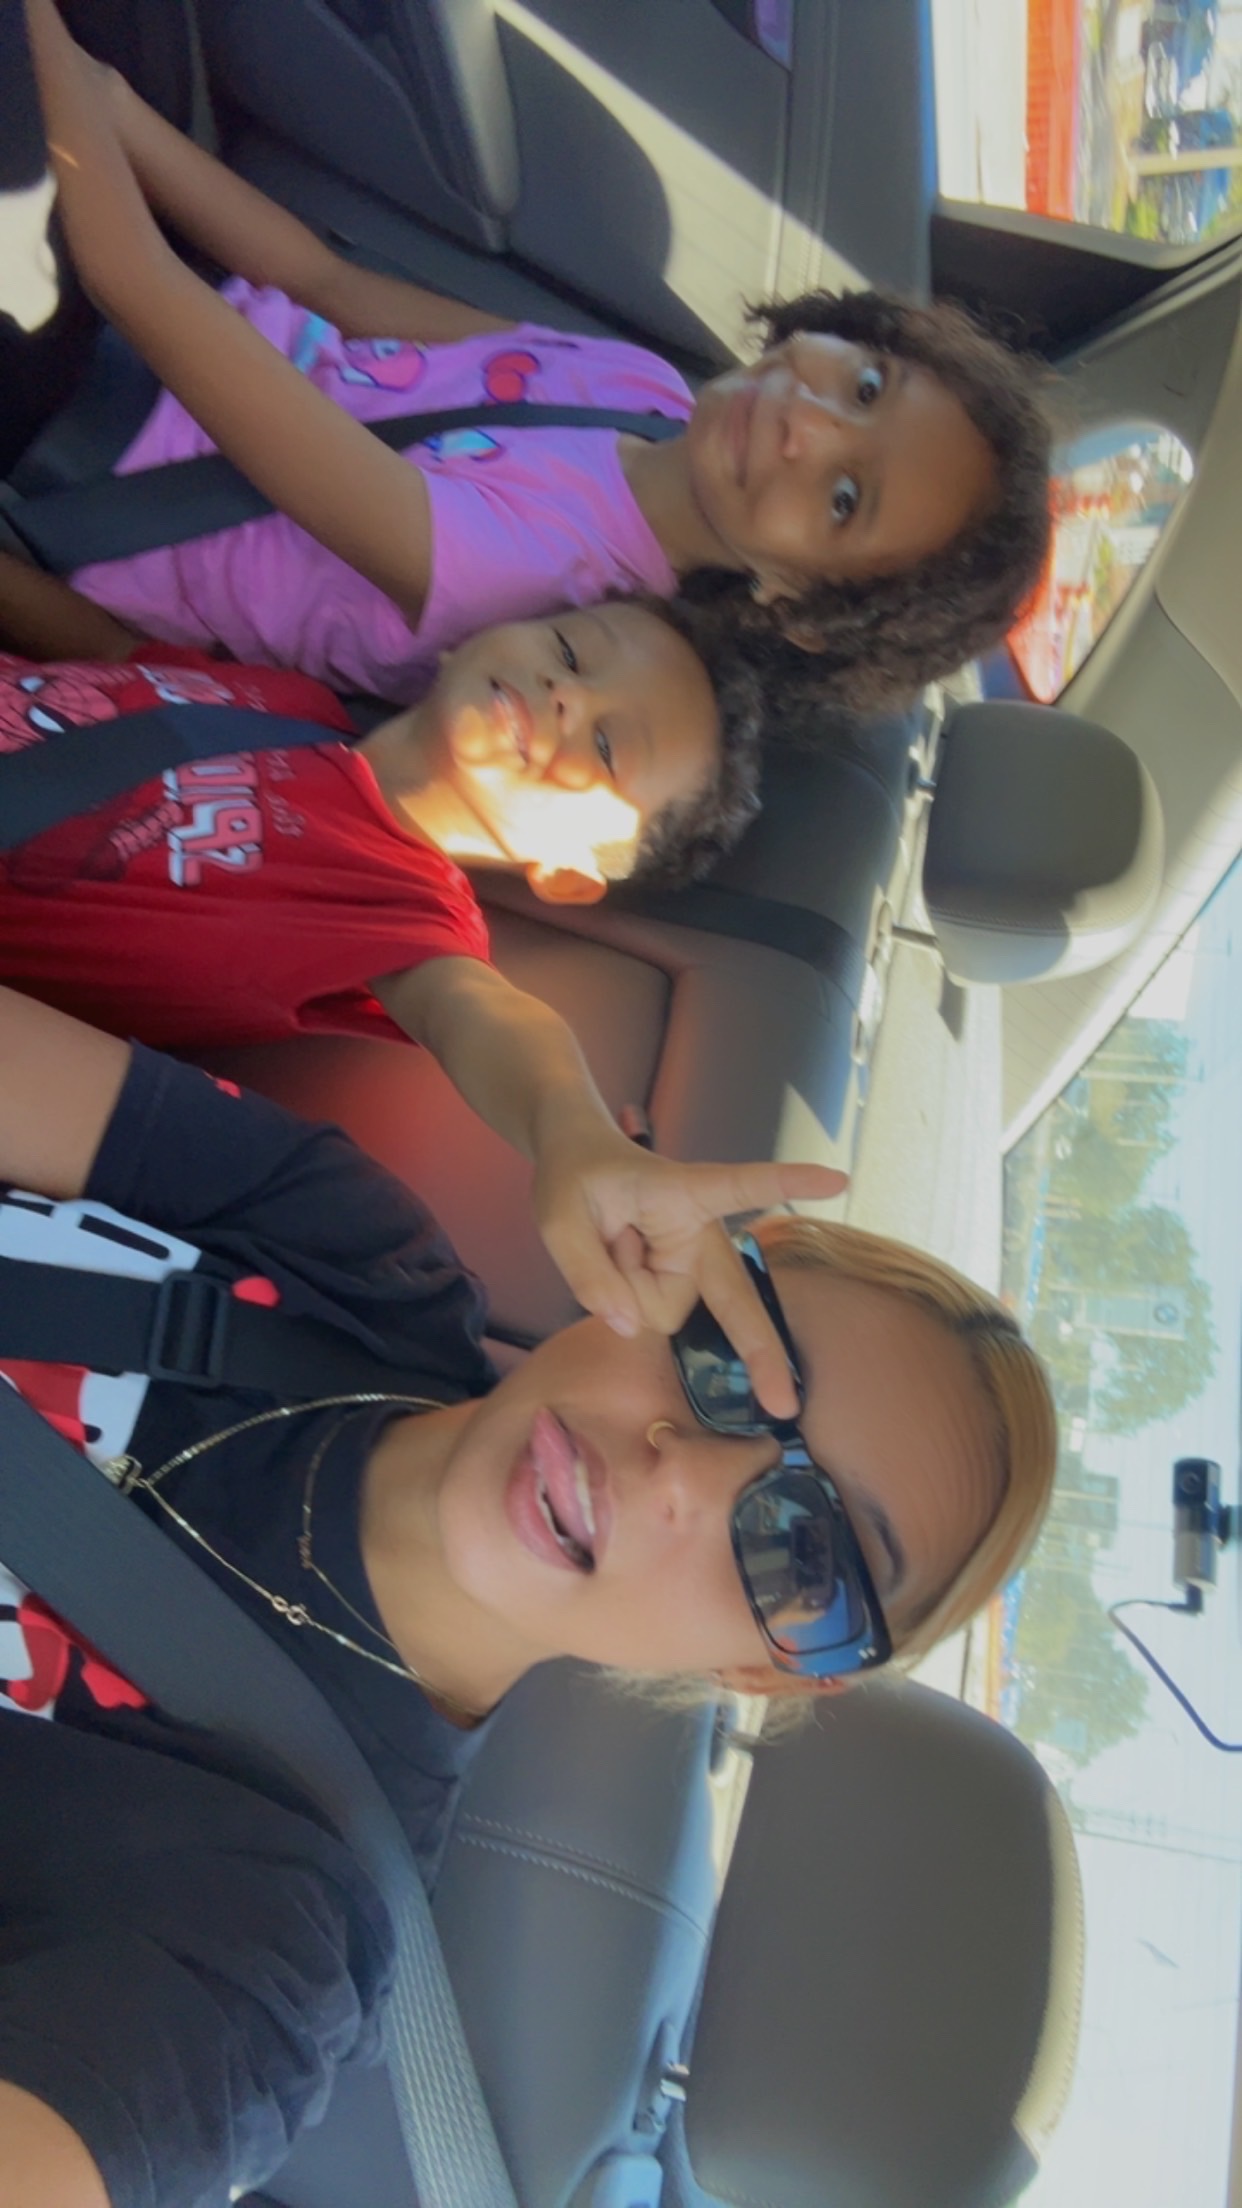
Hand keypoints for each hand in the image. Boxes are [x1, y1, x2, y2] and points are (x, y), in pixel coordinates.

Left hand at [532, 1118, 845, 1419]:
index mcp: (683, 1192)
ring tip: (610, 1243)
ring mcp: (695, 1263)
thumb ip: (588, 1273)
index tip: (837, 1178)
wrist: (579, 1163)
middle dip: (759, 1351)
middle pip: (735, 1300)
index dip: (787, 1182)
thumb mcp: (559, 1218)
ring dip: (629, 1292)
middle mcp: (701, 1233)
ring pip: (665, 1314)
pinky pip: (653, 1315)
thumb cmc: (575, 1176)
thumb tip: (628, 1328)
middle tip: (783, 1405)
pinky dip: (628, 1299)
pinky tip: (620, 1261)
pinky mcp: (682, 1283)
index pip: (740, 1186)